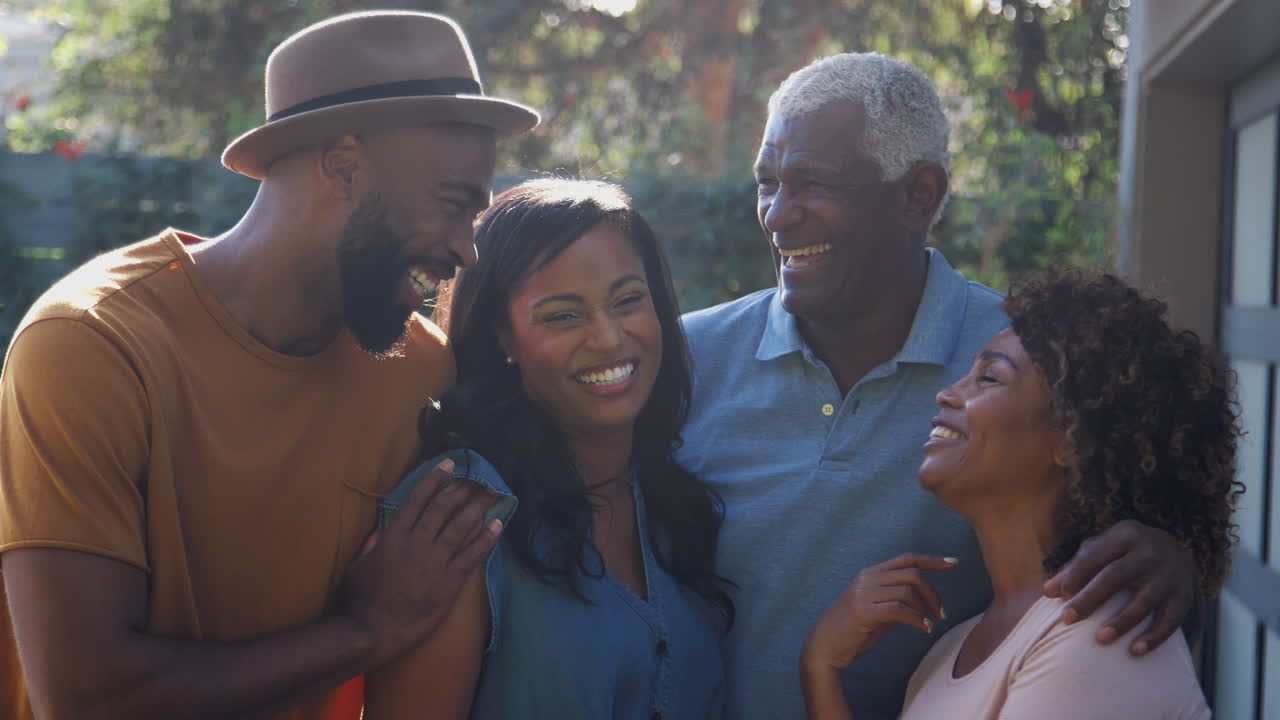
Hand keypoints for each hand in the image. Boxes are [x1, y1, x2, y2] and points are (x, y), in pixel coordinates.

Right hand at [340, 458, 503, 665]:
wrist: (375, 630)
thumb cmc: (362, 599)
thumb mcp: (359, 565)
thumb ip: (373, 543)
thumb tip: (384, 528)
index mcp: (394, 536)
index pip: (417, 499)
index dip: (435, 479)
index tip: (450, 464)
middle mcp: (417, 543)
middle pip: (443, 509)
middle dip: (461, 490)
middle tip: (477, 477)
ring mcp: (435, 562)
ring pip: (460, 528)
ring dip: (477, 508)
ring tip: (491, 493)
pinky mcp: (449, 582)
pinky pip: (472, 556)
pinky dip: (486, 539)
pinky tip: (498, 524)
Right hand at [802, 553, 955, 670]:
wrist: (824, 647)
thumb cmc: (851, 630)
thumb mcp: (875, 610)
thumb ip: (894, 600)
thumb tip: (921, 600)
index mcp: (869, 574)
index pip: (906, 559)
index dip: (931, 560)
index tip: (952, 563)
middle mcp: (866, 578)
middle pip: (912, 573)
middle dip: (932, 592)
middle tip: (941, 612)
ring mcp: (863, 593)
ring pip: (907, 591)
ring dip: (926, 608)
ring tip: (930, 623)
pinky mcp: (863, 611)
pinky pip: (899, 610)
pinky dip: (917, 619)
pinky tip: (923, 629)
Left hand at [1043, 519, 1195, 654]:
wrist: (1178, 550)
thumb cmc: (1126, 552)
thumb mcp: (1104, 549)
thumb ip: (1075, 567)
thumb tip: (1047, 591)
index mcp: (1125, 534)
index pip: (1094, 555)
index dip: (1075, 576)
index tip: (1060, 597)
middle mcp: (1150, 551)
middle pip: (1115, 576)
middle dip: (1090, 599)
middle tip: (1067, 620)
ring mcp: (1170, 574)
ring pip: (1143, 601)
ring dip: (1121, 622)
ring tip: (1100, 639)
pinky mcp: (1184, 596)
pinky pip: (1170, 619)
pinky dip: (1153, 636)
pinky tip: (1135, 650)